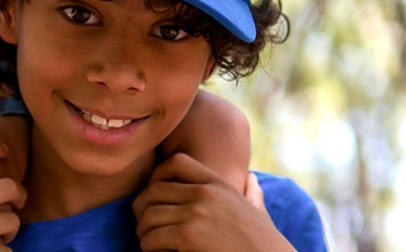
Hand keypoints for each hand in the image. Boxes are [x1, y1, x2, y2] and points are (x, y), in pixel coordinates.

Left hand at [133, 154, 292, 251]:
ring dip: (144, 232)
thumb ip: (252, 194)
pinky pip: (153, 238)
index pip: (177, 162)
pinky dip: (149, 248)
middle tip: (144, 225)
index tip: (153, 196)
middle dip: (142, 209)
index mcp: (219, 184)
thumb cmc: (263, 244)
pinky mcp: (189, 236)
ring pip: (149, 216)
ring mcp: (197, 214)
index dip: (157, 176)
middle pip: (154, 190)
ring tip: (149, 242)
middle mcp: (206, 194)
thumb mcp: (258, 212)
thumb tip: (251, 179)